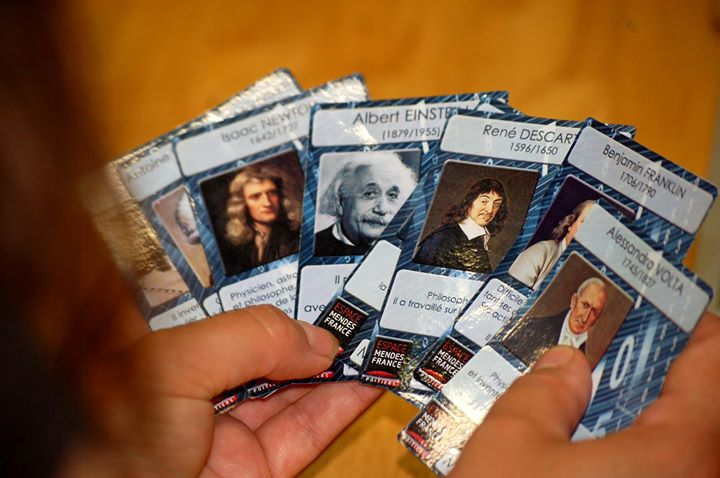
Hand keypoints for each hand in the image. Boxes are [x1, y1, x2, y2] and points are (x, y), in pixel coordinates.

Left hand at [61, 305, 380, 477]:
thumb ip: (245, 339)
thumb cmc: (114, 451)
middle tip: (354, 305)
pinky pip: (306, 433)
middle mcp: (196, 393)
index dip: (264, 291)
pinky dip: (340, 407)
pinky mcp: (258, 472)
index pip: (220, 312)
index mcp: (163, 357)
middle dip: (309, 328)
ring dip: (335, 365)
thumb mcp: (171, 369)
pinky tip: (365, 380)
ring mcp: (228, 436)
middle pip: (264, 350)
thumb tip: (314, 340)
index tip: (307, 274)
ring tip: (372, 336)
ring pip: (293, 391)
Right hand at [450, 313, 719, 477]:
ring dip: (647, 418)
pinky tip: (589, 455)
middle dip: (663, 373)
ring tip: (595, 400)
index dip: (696, 325)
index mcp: (681, 453)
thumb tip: (567, 362)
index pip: (715, 364)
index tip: (664, 308)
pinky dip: (638, 457)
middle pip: (703, 410)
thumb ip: (541, 389)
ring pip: (684, 449)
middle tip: (616, 353)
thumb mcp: (510, 446)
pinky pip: (664, 475)